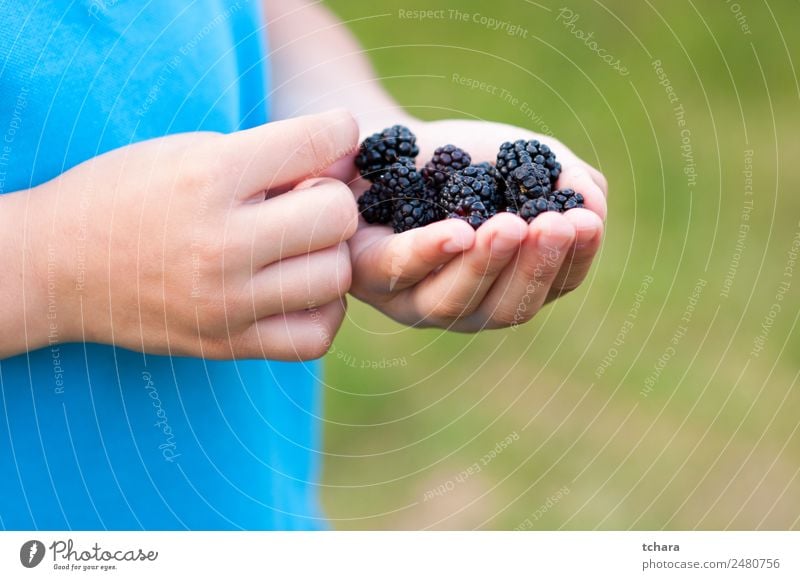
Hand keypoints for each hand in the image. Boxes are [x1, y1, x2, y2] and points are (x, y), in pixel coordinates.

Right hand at [25, 109, 359, 358]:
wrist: (54, 267)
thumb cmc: (124, 196)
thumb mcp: (186, 152)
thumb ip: (268, 154)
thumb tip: (346, 161)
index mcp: (208, 178)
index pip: (317, 142)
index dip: (338, 133)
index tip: (331, 139)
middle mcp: (221, 243)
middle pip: (338, 215)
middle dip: (332, 200)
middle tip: (306, 202)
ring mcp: (225, 302)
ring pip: (336, 276)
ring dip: (330, 256)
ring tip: (301, 248)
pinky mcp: (226, 343)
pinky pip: (315, 337)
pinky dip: (322, 311)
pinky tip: (302, 291)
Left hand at [345, 118, 606, 330]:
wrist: (392, 138)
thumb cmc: (463, 158)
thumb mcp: (522, 158)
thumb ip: (565, 180)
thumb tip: (594, 208)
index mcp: (508, 285)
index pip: (551, 287)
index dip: (573, 260)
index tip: (587, 223)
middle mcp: (465, 304)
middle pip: (506, 308)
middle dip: (534, 267)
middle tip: (555, 226)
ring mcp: (412, 298)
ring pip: (453, 301)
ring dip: (487, 264)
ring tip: (511, 225)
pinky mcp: (366, 274)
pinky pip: (398, 270)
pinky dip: (430, 253)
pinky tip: (458, 232)